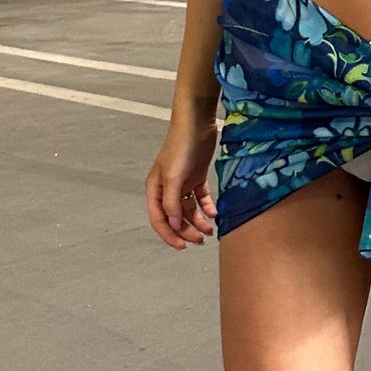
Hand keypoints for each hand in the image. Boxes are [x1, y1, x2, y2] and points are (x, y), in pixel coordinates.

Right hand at [145, 110, 218, 248]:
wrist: (197, 124)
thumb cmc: (181, 146)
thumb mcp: (174, 178)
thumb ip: (172, 203)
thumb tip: (173, 226)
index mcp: (155, 189)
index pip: (159, 220)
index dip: (170, 235)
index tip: (183, 247)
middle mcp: (167, 188)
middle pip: (175, 218)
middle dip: (187, 231)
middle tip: (201, 240)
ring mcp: (182, 183)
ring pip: (189, 210)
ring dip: (199, 221)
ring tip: (211, 229)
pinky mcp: (196, 177)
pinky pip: (200, 199)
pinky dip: (207, 208)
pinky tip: (214, 213)